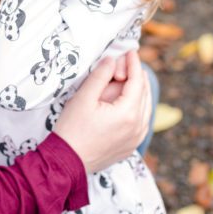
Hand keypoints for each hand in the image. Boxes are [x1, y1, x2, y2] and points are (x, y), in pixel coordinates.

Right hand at [53, 51, 150, 172]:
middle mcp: (138, 127)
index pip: (137, 81)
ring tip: (130, 79)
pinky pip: (141, 122)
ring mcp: (136, 139)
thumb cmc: (72, 129)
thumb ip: (100, 76)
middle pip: (144, 94)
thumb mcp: (84, 98)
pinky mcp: (130, 147)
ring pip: (145, 109)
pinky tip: (129, 102)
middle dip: (137, 76)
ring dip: (139, 92)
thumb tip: (112, 60)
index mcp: (129, 113)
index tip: (130, 51)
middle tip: (128, 63)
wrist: (67, 162)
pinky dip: (138, 108)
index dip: (134, 64)